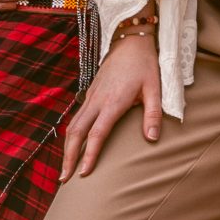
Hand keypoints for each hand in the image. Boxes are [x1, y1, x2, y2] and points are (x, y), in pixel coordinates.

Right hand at [61, 30, 161, 180]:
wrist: (130, 40)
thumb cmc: (145, 65)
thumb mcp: (155, 88)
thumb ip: (153, 114)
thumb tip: (151, 139)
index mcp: (113, 102)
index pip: (97, 134)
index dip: (89, 155)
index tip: (83, 173)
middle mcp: (97, 100)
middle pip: (76, 133)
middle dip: (68, 157)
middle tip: (64, 179)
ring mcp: (91, 96)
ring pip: (72, 125)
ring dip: (66, 147)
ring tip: (64, 168)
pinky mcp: (90, 92)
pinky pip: (76, 117)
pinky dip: (71, 134)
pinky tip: (72, 145)